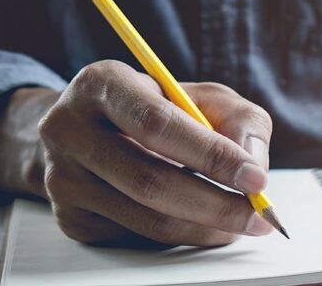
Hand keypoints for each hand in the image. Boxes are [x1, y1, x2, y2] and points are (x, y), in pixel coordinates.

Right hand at [17, 60, 273, 246]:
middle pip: (150, 180)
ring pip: (146, 217)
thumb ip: (241, 121)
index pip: (158, 125)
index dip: (212, 155)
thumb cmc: (158, 109)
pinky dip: (181, 235)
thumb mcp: (203, 97)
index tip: (257, 179)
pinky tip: (200, 222)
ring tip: (239, 224)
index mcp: (101, 84)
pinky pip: (136, 236)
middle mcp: (69, 129)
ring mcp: (62, 177)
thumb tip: (255, 164)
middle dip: (216, 204)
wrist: (91, 131)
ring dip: (204, 227)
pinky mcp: (69, 216)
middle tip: (258, 215)